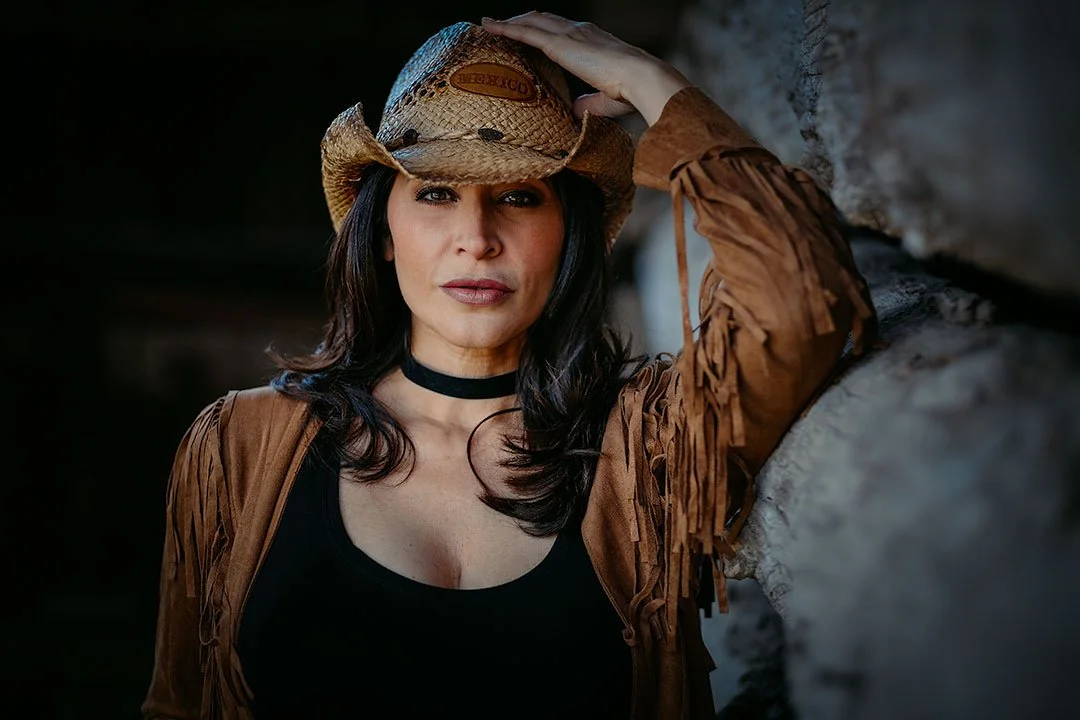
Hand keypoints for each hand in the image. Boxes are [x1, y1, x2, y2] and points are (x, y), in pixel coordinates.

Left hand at [481, 12, 691, 125]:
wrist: (641, 78)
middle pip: (543, 19)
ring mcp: (569, 34)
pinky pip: (525, 32)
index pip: (562, 30)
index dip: (544, 29)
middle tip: (503, 24)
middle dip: (522, 20)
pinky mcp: (559, 44)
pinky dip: (505, 28)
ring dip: (509, 22)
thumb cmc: (631, 92)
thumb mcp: (605, 100)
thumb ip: (588, 103)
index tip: (530, 32)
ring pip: (531, 21)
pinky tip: (489, 27)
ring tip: (490, 24)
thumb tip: (576, 112)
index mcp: (593, 41)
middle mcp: (580, 31)